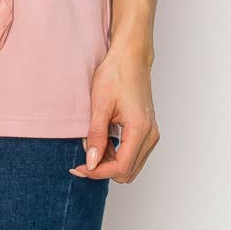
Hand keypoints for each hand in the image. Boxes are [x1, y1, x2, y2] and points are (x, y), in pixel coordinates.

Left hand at [69, 42, 159, 182]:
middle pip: (127, 172)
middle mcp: (150, 134)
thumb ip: (96, 136)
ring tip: (93, 144)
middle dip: (104, 169)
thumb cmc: (116, 74)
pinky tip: (103, 140)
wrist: (130, 57)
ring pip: (131, 165)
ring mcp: (151, 133)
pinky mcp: (147, 130)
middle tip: (84, 156)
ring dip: (110, 162)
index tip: (79, 167)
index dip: (98, 172)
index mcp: (140, 128)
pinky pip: (133, 154)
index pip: (121, 167)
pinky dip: (116, 154)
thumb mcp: (100, 104)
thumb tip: (91, 162)